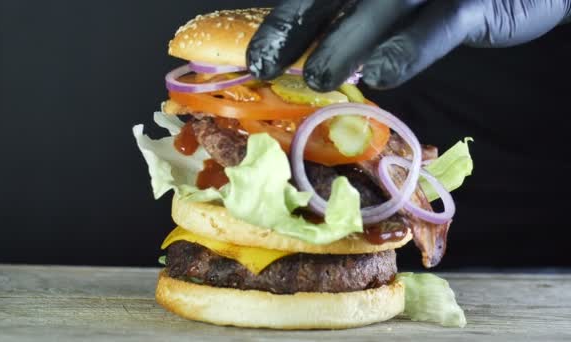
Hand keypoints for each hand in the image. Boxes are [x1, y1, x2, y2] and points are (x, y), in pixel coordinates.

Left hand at [246, 0, 570, 90]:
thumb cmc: (438, 1)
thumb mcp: (390, 9)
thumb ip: (353, 22)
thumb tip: (306, 64)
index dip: (286, 22)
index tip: (258, 59)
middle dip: (300, 28)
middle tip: (269, 68)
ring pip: (385, 4)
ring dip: (348, 40)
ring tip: (319, 77)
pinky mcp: (475, 1)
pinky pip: (441, 23)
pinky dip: (410, 48)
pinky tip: (383, 73)